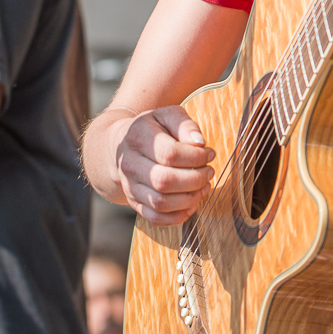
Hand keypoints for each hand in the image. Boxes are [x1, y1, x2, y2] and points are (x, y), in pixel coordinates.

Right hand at [112, 106, 214, 225]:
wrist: (123, 144)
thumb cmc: (153, 128)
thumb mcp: (167, 115)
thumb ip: (184, 124)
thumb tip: (199, 142)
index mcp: (138, 137)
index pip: (170, 153)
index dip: (196, 157)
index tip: (209, 154)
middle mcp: (129, 163)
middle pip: (164, 181)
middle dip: (195, 179)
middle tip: (209, 172)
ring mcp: (129, 185)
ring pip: (160, 202)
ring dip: (189, 199)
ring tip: (203, 187)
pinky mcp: (133, 202)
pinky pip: (155, 218)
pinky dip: (177, 216)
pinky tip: (191, 204)